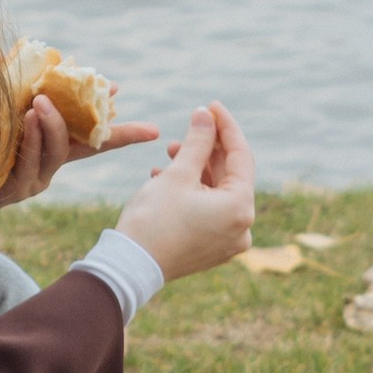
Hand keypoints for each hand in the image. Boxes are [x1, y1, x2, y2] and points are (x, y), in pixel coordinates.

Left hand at [0, 93, 161, 215]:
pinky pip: (30, 163)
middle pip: (80, 143)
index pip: (93, 141)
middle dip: (87, 117)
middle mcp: (49, 165)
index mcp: (51, 146)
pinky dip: (30, 140)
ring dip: (51, 124)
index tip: (154, 130)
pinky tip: (25, 122)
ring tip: (39, 103)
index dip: (123, 134)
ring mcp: (36, 179)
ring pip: (55, 151)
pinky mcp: (16, 189)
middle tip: (89, 92)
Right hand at [114, 103, 257, 282]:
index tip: (211, 105)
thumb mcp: (178, 173)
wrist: (130, 267)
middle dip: (208, 149)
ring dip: (197, 169)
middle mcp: (242, 227)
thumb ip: (197, 141)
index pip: (241, 155)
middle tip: (189, 128)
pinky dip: (194, 192)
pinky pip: (210, 211)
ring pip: (218, 193)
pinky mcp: (212, 248)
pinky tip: (167, 177)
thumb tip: (205, 114)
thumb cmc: (154, 219)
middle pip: (231, 175)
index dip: (225, 126)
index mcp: (241, 208)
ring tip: (171, 153)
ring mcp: (228, 241)